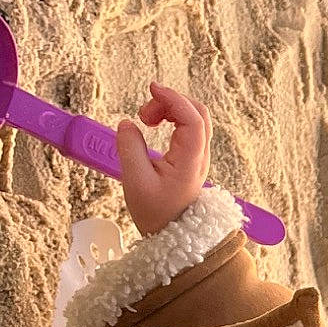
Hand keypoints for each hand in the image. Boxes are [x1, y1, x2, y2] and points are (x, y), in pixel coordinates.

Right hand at [115, 83, 211, 235]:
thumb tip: (127, 124)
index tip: (152, 88)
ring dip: (171, 110)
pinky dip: (172, 120)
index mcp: (190, 160)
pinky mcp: (192, 159)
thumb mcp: (136, 182)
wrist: (173, 237)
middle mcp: (200, 156)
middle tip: (145, 113)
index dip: (174, 98)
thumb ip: (129, 148)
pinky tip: (154, 127)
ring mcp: (198, 157)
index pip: (191, 119)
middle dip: (171, 102)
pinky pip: (188, 129)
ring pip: (194, 119)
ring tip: (146, 121)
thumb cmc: (157, 214)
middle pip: (197, 112)